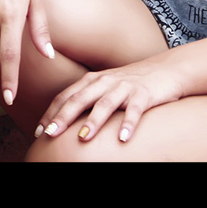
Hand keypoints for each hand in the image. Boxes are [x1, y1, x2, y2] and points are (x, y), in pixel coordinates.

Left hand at [37, 57, 185, 143]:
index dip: (52, 113)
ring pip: (105, 104)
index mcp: (92, 80)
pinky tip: (122, 138)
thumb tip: (64, 120)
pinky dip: (128, 123)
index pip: (66, 96)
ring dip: (93, 122)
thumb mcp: (105, 87)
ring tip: (83, 138)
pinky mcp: (144, 94)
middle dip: (64, 117)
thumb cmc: (131, 83)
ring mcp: (125, 87)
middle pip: (80, 99)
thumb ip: (87, 99)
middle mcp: (106, 82)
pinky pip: (136, 110)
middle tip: (51, 134)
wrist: (166, 69)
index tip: (40, 131)